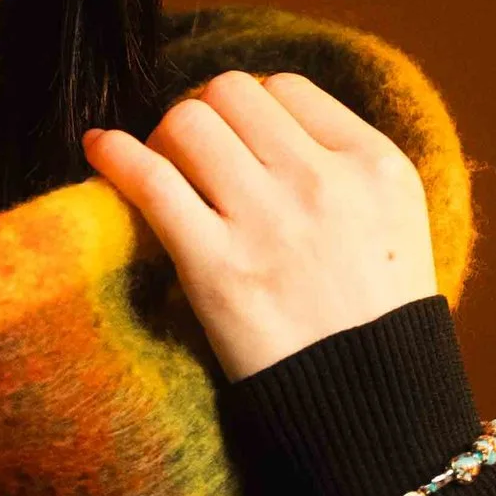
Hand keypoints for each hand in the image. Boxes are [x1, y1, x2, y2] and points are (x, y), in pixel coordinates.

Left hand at [82, 69, 435, 380]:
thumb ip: (343, 163)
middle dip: (203, 116)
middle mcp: (321, 180)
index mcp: (373, 163)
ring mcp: (265, 221)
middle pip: (229, 92)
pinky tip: (99, 148)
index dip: (249, 109)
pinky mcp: (215, 266)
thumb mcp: (397, 220)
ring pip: (187, 120)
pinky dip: (114, 155)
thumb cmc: (377, 319)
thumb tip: (264, 122)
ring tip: (165, 173)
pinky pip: (149, 178)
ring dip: (164, 138)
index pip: (284, 87)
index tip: (236, 142)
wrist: (370, 407)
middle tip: (194, 159)